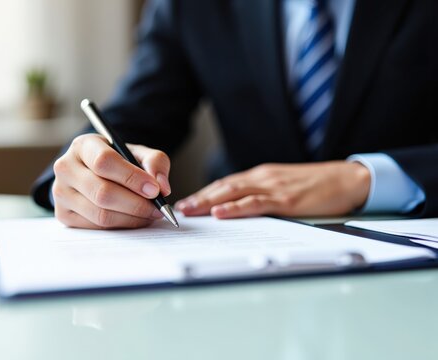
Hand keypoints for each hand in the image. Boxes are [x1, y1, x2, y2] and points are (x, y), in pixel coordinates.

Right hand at [52, 134, 171, 228]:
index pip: (105, 161)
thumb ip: (155, 163)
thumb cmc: (118, 162)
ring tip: (149, 214)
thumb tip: (162, 187)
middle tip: (157, 208)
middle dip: (136, 204)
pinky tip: (133, 219)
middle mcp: (66, 167)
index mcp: (83, 146)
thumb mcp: (138, 153)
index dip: (132, 178)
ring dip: (131, 218)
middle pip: (103, 192)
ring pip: (100, 214)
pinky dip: (121, 226)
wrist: (94, 173)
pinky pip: (96, 227)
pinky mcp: (63, 214)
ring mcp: (61, 193)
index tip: (154, 190)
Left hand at [175, 161, 370, 217]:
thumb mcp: (285, 187)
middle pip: (223, 187)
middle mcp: (263, 177)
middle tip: (178, 208)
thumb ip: (264, 195)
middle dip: (199, 198)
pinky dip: (235, 208)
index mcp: (262, 176)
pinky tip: (220, 212)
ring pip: (233, 192)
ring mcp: (274, 187)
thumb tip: (242, 208)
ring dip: (208, 202)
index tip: (187, 202)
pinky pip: (256, 203)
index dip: (204, 193)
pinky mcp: (287, 200)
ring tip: (189, 211)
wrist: (349, 178)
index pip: (226, 184)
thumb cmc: (318, 185)